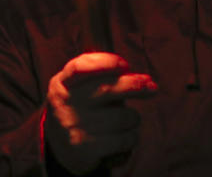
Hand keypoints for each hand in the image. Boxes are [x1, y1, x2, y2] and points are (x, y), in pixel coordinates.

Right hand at [44, 52, 157, 174]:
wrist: (59, 148)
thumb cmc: (81, 107)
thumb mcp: (80, 86)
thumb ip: (102, 75)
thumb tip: (143, 81)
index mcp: (63, 82)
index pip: (81, 67)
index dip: (105, 63)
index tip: (125, 65)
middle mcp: (65, 102)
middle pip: (107, 89)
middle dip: (136, 86)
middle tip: (152, 87)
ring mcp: (73, 126)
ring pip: (122, 117)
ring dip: (133, 118)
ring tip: (128, 120)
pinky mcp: (84, 148)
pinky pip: (123, 139)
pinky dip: (131, 138)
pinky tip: (126, 137)